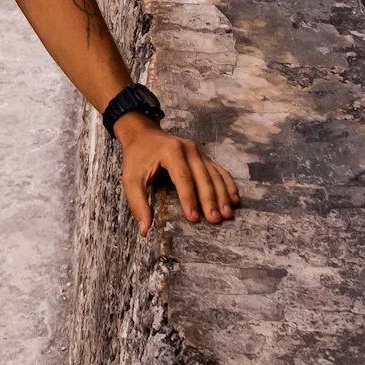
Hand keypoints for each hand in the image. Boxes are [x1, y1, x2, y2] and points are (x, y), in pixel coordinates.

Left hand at [118, 118, 238, 230]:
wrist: (143, 134)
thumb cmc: (137, 158)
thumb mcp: (131, 178)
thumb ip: (137, 203)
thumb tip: (145, 230)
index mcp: (170, 151)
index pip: (183, 177)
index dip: (189, 198)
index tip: (193, 218)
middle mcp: (188, 149)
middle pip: (203, 176)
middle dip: (210, 199)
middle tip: (215, 220)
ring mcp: (198, 151)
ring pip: (215, 174)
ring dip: (222, 194)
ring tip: (227, 214)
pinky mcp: (203, 156)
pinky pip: (219, 170)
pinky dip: (228, 184)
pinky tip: (234, 199)